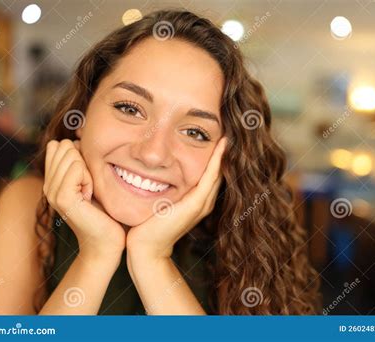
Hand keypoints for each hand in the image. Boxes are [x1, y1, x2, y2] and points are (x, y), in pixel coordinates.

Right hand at [43, 139, 125, 262]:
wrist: (108, 242)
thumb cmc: (107, 212)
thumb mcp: (94, 181)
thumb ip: (83, 161)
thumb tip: (78, 138)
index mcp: (53, 180)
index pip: (59, 145)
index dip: (80, 155)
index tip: (90, 179)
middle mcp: (48, 185)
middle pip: (65, 146)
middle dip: (85, 161)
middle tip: (91, 187)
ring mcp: (52, 192)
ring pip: (71, 155)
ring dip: (89, 170)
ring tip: (91, 192)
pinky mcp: (61, 198)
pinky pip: (77, 167)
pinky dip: (90, 177)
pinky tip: (90, 196)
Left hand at [126, 137, 227, 261]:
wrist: (145, 247)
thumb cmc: (147, 223)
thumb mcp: (159, 199)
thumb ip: (162, 185)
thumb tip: (153, 168)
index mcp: (197, 199)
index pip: (211, 172)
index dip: (216, 154)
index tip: (218, 132)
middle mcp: (204, 201)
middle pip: (219, 170)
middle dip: (224, 150)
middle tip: (229, 127)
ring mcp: (202, 203)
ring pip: (218, 171)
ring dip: (224, 152)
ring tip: (229, 132)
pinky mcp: (196, 204)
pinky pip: (210, 176)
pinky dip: (217, 160)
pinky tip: (221, 145)